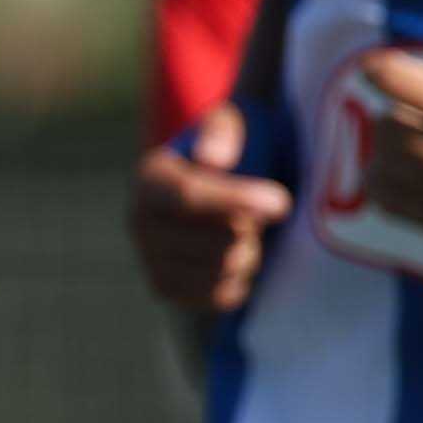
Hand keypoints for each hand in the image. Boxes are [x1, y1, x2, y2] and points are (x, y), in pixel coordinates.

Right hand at [129, 103, 290, 317]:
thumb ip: (220, 133)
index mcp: (150, 180)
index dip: (236, 200)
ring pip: (222, 270)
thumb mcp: (224, 125)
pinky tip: (237, 254)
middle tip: (258, 211)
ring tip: (245, 230)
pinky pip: (220, 296)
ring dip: (250, 251)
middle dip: (251, 226)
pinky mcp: (167, 289)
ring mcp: (150, 260)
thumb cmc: (220, 153)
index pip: (189, 196)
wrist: (204, 193)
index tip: (281, 203)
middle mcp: (141, 223)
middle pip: (213, 240)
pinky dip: (240, 279)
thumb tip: (213, 159)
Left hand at [350, 52, 422, 266]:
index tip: (378, 66)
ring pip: (380, 169)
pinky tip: (417, 183)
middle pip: (387, 125)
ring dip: (388, 155)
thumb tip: (396, 92)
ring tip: (411, 152)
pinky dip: (394, 188)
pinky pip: (394, 206)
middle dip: (397, 116)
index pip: (398, 80)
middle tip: (417, 116)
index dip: (380, 68)